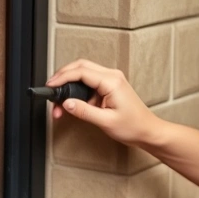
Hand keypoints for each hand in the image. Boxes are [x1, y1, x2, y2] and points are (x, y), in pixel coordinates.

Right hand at [47, 59, 162, 146]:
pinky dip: (77, 90)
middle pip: (80, 66)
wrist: (147, 131)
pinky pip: (89, 81)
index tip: (51, 86)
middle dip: (62, 77)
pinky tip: (72, 103)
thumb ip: (84, 111)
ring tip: (59, 103)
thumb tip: (66, 103)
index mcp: (112, 81)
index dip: (62, 77)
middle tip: (51, 89)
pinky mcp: (109, 86)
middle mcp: (112, 76)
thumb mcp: (105, 121)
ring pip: (83, 73)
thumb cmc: (133, 126)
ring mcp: (111, 79)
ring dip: (69, 84)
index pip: (81, 72)